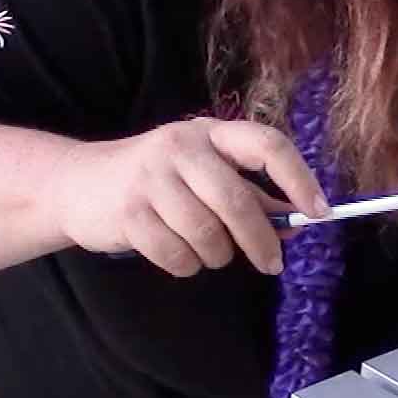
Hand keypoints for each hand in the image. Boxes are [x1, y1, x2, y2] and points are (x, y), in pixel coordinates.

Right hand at [56, 116, 329, 275]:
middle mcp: (180, 147)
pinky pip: (178, 256)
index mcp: (209, 132)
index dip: (299, 179)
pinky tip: (174, 252)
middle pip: (238, 202)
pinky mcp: (129, 214)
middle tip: (272, 264)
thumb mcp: (203, 173)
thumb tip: (300, 220)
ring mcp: (151, 179)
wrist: (77, 185)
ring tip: (205, 249)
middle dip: (262, 241)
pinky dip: (185, 265)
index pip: (267, 145)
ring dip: (216, 256)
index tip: (320, 211)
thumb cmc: (155, 181)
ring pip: (209, 236)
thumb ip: (251, 194)